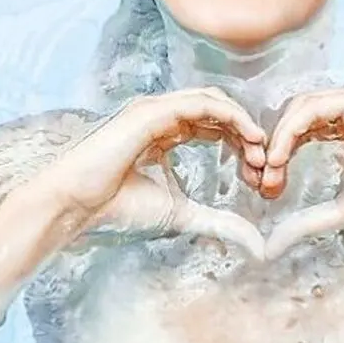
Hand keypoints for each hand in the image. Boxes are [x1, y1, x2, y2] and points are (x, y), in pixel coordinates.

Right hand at [31, 87, 267, 257]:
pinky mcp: (152, 112)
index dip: (240, 144)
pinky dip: (230, 116)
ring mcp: (155, 110)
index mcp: (164, 134)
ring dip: (242, 123)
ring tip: (261, 148)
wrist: (78, 208)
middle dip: (246, 133)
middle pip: (217, 111)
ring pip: (213, 102)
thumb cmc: (118, 210)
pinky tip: (248, 136)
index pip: (212, 126)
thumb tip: (253, 240)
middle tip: (266, 162)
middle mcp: (161, 116)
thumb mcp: (182, 215)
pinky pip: (201, 104)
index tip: (258, 173)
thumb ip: (218, 221)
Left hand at [261, 84, 343, 257]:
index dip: (279, 154)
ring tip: (270, 169)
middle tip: (262, 181)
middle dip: (273, 146)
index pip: (301, 128)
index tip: (268, 189)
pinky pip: (316, 107)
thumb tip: (274, 242)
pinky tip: (281, 155)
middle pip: (295, 115)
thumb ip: (312, 219)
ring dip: (278, 137)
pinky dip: (292, 129)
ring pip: (301, 107)